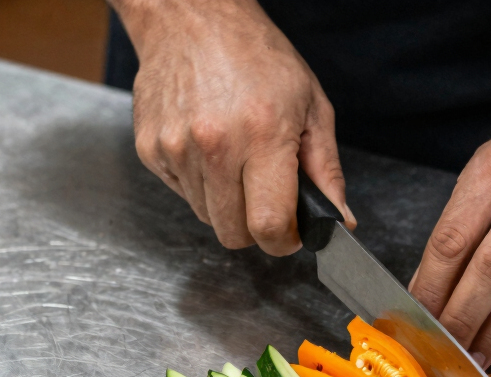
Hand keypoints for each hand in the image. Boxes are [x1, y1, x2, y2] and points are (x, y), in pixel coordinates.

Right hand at [117, 0, 354, 254]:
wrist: (193, 19)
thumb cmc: (258, 57)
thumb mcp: (311, 106)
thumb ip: (327, 171)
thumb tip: (340, 221)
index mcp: (262, 136)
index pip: (269, 226)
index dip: (285, 241)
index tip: (292, 232)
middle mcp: (215, 146)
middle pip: (234, 234)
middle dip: (256, 229)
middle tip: (267, 198)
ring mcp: (177, 149)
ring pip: (207, 217)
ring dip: (226, 204)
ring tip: (236, 160)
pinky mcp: (150, 149)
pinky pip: (182, 194)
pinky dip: (200, 184)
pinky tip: (210, 148)